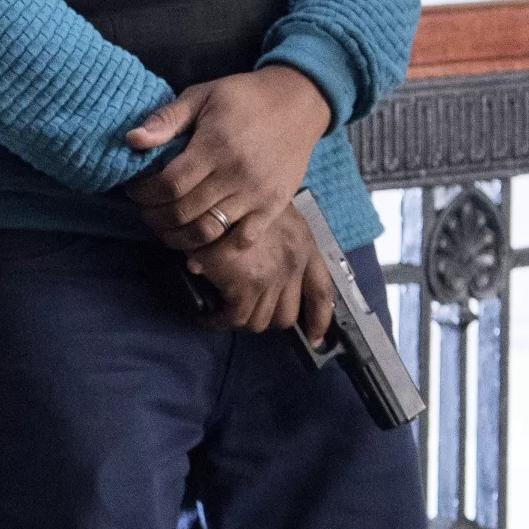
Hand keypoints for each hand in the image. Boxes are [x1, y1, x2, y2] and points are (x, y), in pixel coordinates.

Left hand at [124, 66, 331, 251]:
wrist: (298, 104)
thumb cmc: (243, 97)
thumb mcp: (202, 95)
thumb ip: (166, 119)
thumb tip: (131, 140)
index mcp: (215, 146)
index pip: (170, 184)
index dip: (145, 193)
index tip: (134, 191)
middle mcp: (236, 175)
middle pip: (185, 212)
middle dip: (156, 218)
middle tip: (145, 212)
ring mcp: (257, 195)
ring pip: (209, 231)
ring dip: (179, 238)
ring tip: (165, 230)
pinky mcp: (274, 208)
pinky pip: (242, 241)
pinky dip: (216, 253)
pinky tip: (195, 253)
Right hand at [187, 203, 334, 342]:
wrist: (216, 190)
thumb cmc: (238, 193)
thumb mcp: (270, 209)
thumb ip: (277, 239)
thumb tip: (263, 269)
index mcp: (303, 244)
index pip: (320, 292)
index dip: (319, 320)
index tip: (314, 338)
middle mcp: (293, 264)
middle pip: (286, 315)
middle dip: (265, 319)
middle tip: (244, 313)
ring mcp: (271, 277)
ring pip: (260, 320)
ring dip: (240, 321)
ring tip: (222, 314)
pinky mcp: (244, 284)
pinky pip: (234, 317)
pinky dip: (219, 321)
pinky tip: (207, 316)